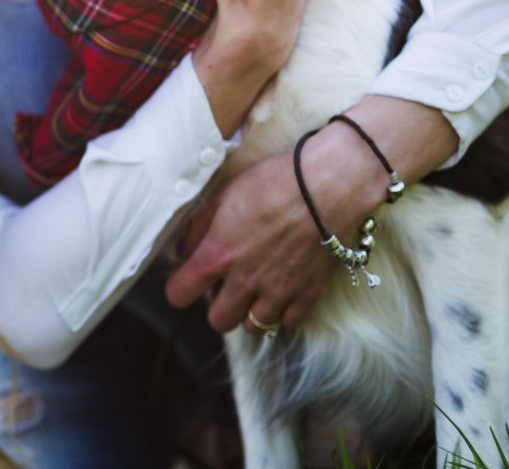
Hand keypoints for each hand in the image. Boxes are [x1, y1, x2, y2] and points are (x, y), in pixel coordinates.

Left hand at [165, 121, 388, 332]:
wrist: (329, 186)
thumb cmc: (275, 182)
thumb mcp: (224, 194)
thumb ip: (196, 227)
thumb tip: (181, 252)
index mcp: (218, 254)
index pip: (179, 295)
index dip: (180, 288)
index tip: (188, 280)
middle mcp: (245, 281)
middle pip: (218, 321)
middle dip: (217, 307)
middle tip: (226, 286)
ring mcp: (279, 291)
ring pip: (254, 327)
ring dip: (250, 311)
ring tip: (255, 290)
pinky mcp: (310, 293)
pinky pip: (289, 321)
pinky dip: (284, 311)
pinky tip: (283, 290)